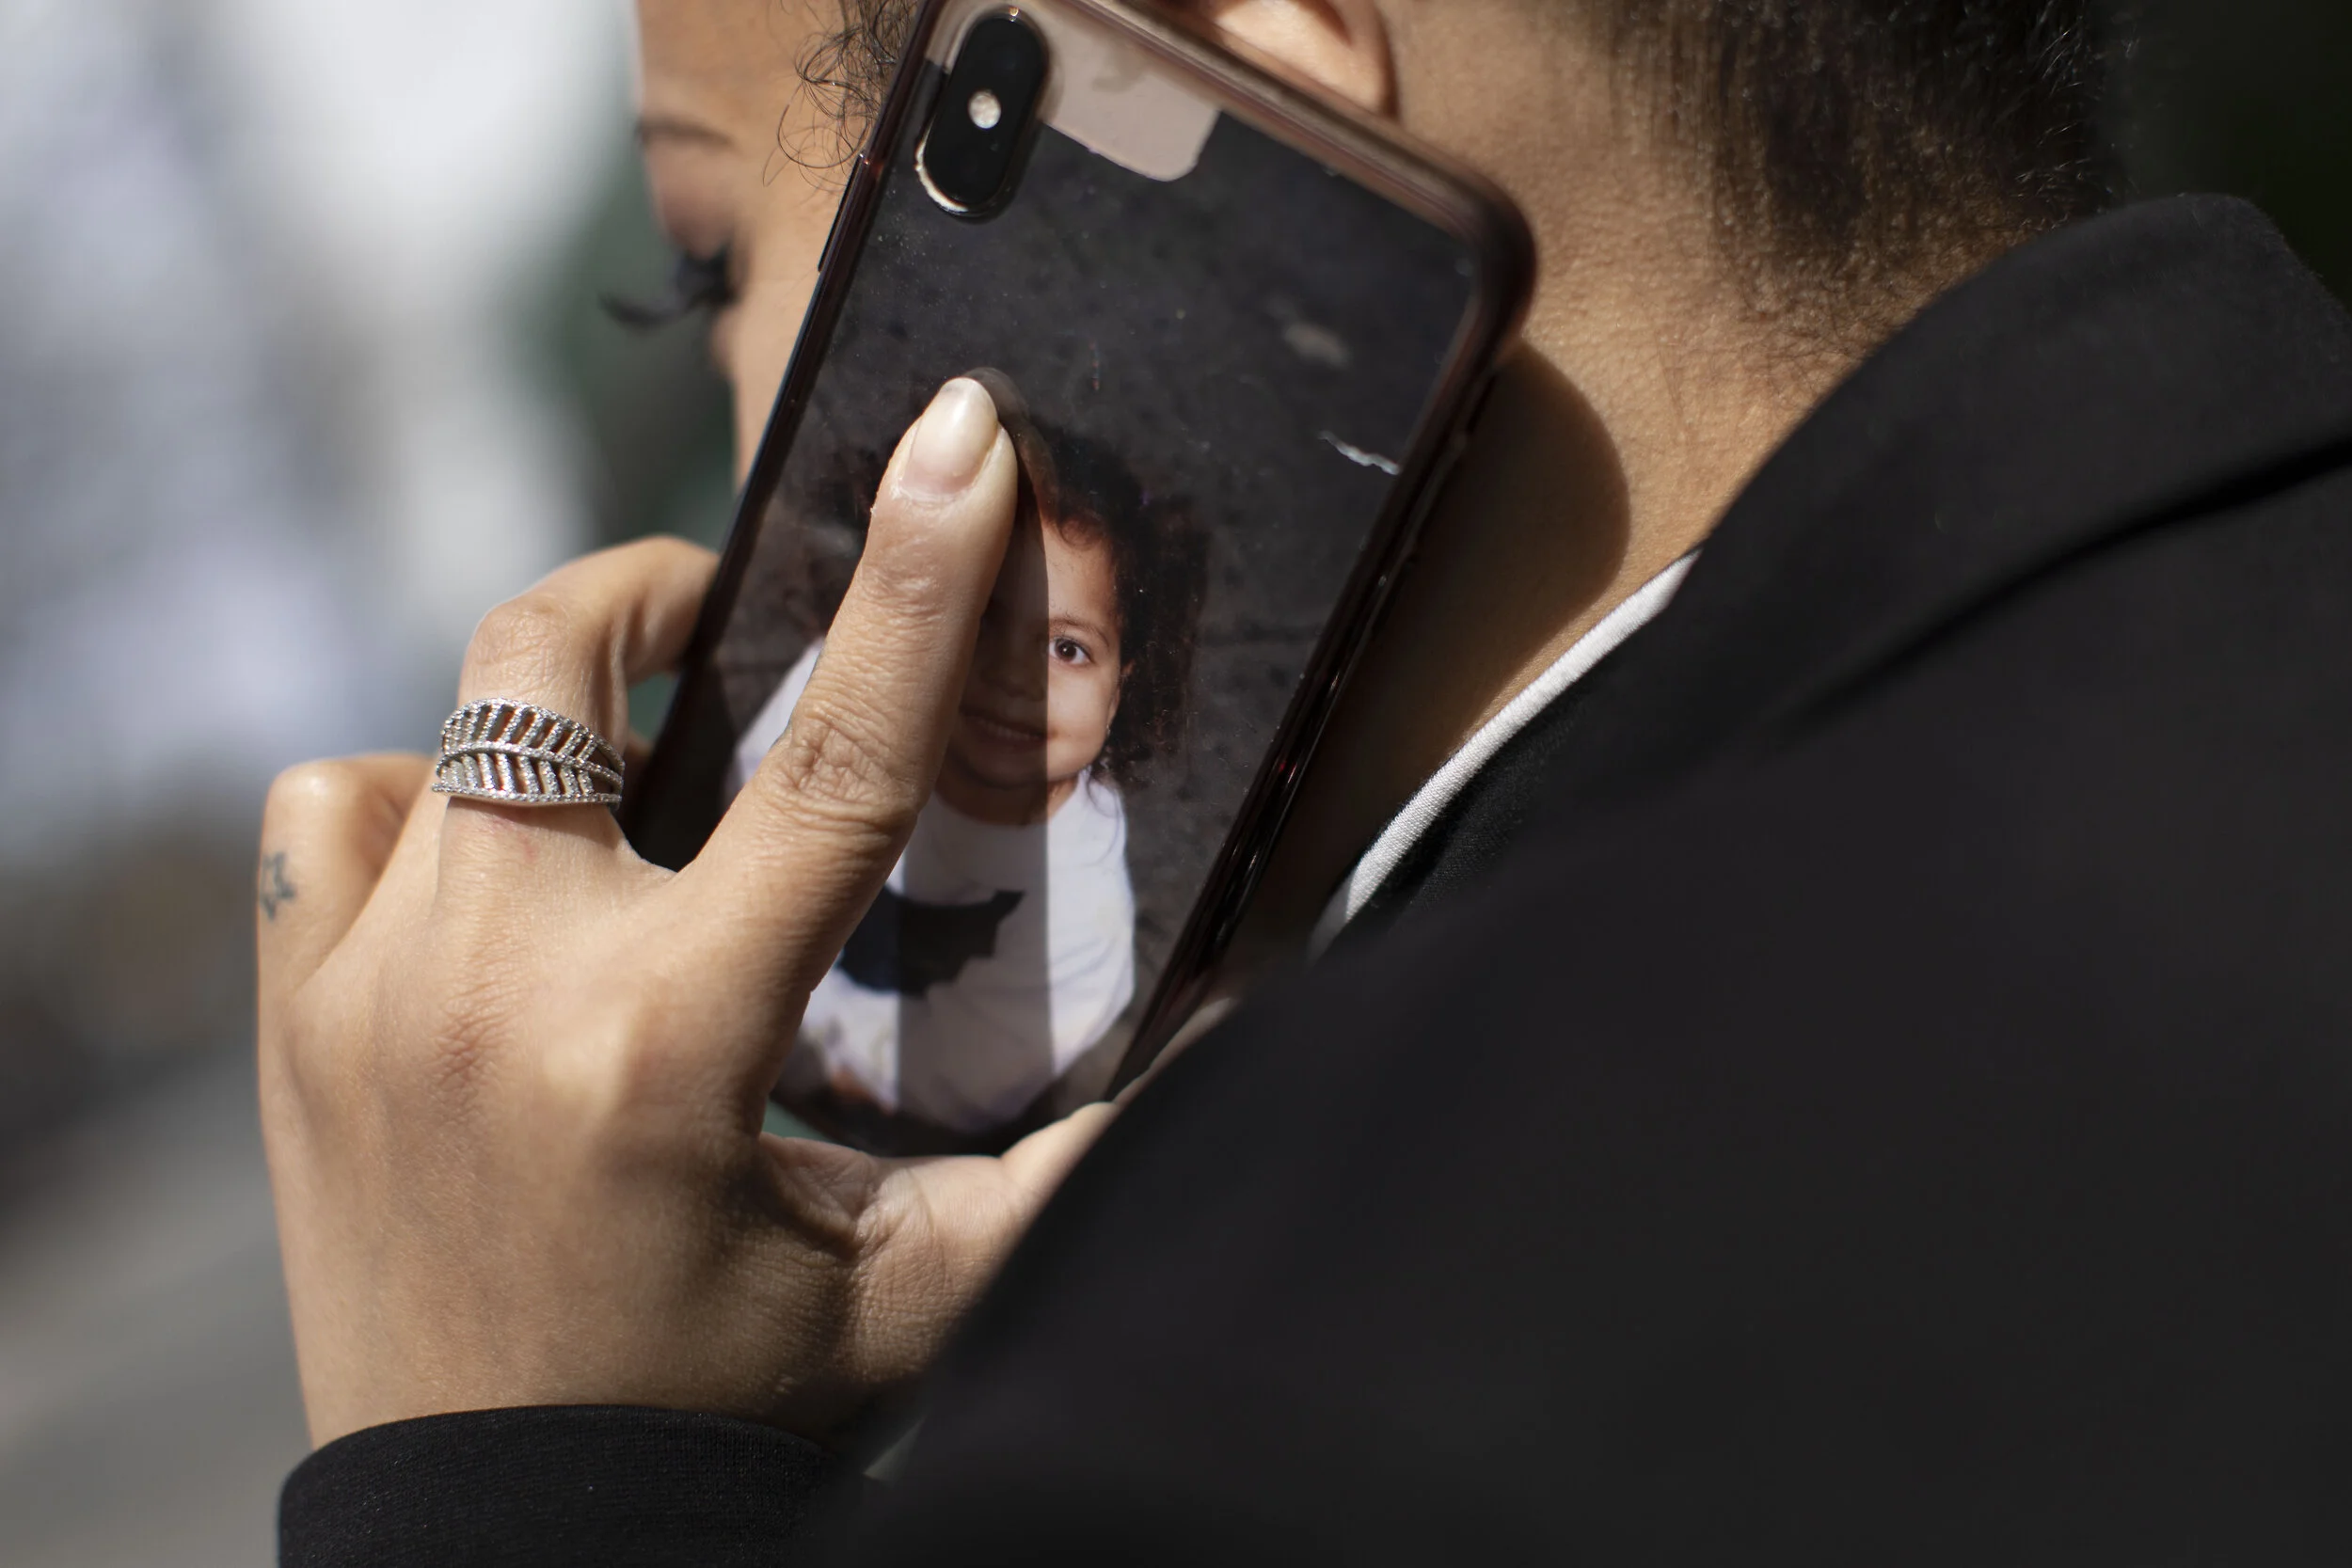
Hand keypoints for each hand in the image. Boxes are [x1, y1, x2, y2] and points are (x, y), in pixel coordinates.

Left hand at [258, 379, 1115, 1446]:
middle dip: (649, 597)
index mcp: (668, 1045)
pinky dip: (399, 812)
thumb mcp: (915, 1299)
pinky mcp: (291, 1032)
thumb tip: (1244, 1033)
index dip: (911, 584)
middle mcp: (494, 993)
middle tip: (718, 625)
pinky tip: (475, 885)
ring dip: (524, 731)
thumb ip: (1078, 1166)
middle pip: (548, 667)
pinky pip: (322, 824)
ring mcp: (362, 1001)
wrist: (493, 1532)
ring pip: (419, 739)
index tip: (959, 437)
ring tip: (603, 796)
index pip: (825, 766)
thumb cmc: (709, 1409)